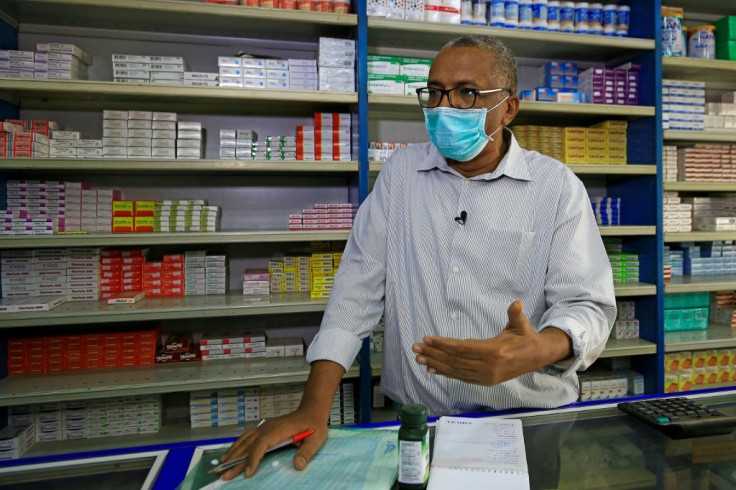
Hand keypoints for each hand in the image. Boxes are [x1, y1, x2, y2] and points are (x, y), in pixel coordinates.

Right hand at [219, 408, 326, 480]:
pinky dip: (237, 445)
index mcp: (279, 430)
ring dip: (233, 452)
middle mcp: (268, 427)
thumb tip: (297, 465)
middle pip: (249, 444)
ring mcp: (265, 427)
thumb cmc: (314, 424)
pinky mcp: (264, 428)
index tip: (247, 472)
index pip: (262, 444)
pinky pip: (247, 436)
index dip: (253, 458)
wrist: (311, 409)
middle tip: (225, 475)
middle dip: (236, 460)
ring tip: (222, 465)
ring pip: (244, 440)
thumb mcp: (316, 438)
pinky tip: (231, 453)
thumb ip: (307, 452)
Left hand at [412, 300, 570, 385]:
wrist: (536, 357)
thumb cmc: (525, 337)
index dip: (443, 344)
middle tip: (415, 348)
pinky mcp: (484, 381)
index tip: (427, 339)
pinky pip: (461, 377)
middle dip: (434, 353)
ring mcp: (486, 376)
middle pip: (455, 360)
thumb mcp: (522, 324)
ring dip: (436, 363)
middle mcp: (488, 367)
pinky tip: (432, 369)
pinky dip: (446, 373)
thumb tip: (517, 303)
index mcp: (495, 352)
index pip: (462, 348)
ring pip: (455, 370)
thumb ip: (516, 314)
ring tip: (419, 358)